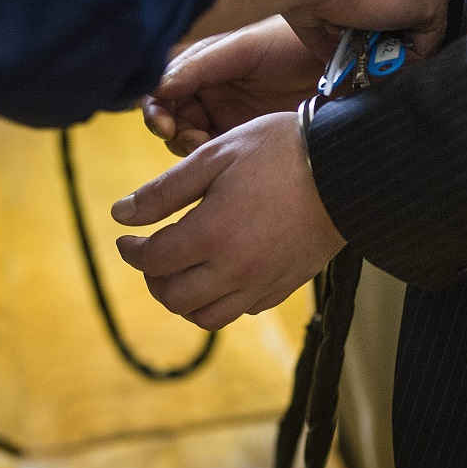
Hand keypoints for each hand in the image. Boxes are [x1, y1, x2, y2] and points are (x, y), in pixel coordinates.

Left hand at [111, 112, 345, 330]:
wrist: (346, 168)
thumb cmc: (279, 150)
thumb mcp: (214, 156)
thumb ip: (164, 190)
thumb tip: (120, 215)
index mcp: (211, 234)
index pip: (153, 260)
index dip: (131, 250)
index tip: (126, 238)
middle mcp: (234, 269)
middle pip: (173, 297)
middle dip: (152, 278)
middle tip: (150, 253)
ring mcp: (262, 283)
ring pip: (205, 316)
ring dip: (183, 298)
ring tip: (181, 269)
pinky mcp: (285, 286)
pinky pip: (241, 310)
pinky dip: (220, 299)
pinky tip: (220, 271)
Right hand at [144, 16, 322, 154]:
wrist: (342, 61)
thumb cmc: (291, 43)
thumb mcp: (243, 48)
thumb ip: (198, 66)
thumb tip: (157, 86)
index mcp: (204, 66)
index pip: (162, 90)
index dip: (155, 108)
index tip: (164, 124)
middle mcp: (211, 92)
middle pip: (172, 120)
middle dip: (174, 133)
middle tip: (189, 140)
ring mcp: (229, 118)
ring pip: (191, 141)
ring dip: (191, 148)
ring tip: (207, 147)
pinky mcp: (248, 140)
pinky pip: (219, 155)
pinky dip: (213, 159)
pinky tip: (223, 157)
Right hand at [191, 0, 449, 56]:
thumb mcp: (316, 4)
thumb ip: (333, 28)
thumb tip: (333, 56)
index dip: (374, 22)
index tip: (353, 43)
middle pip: (407, 7)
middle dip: (385, 38)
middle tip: (360, 59)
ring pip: (418, 25)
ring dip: (393, 51)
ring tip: (366, 66)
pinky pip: (428, 40)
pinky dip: (405, 60)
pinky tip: (378, 63)